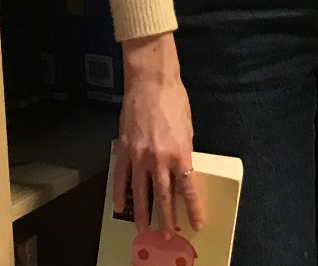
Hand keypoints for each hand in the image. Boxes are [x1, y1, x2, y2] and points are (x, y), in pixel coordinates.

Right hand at [114, 33, 204, 233]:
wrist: (151, 83)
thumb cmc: (175, 102)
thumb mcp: (188, 129)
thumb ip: (184, 153)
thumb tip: (182, 173)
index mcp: (181, 153)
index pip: (188, 189)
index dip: (193, 208)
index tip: (196, 223)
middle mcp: (160, 159)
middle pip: (164, 196)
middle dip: (166, 218)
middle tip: (167, 235)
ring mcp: (139, 156)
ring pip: (140, 192)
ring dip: (143, 212)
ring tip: (144, 229)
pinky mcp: (124, 150)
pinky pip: (121, 178)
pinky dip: (120, 194)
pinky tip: (120, 207)